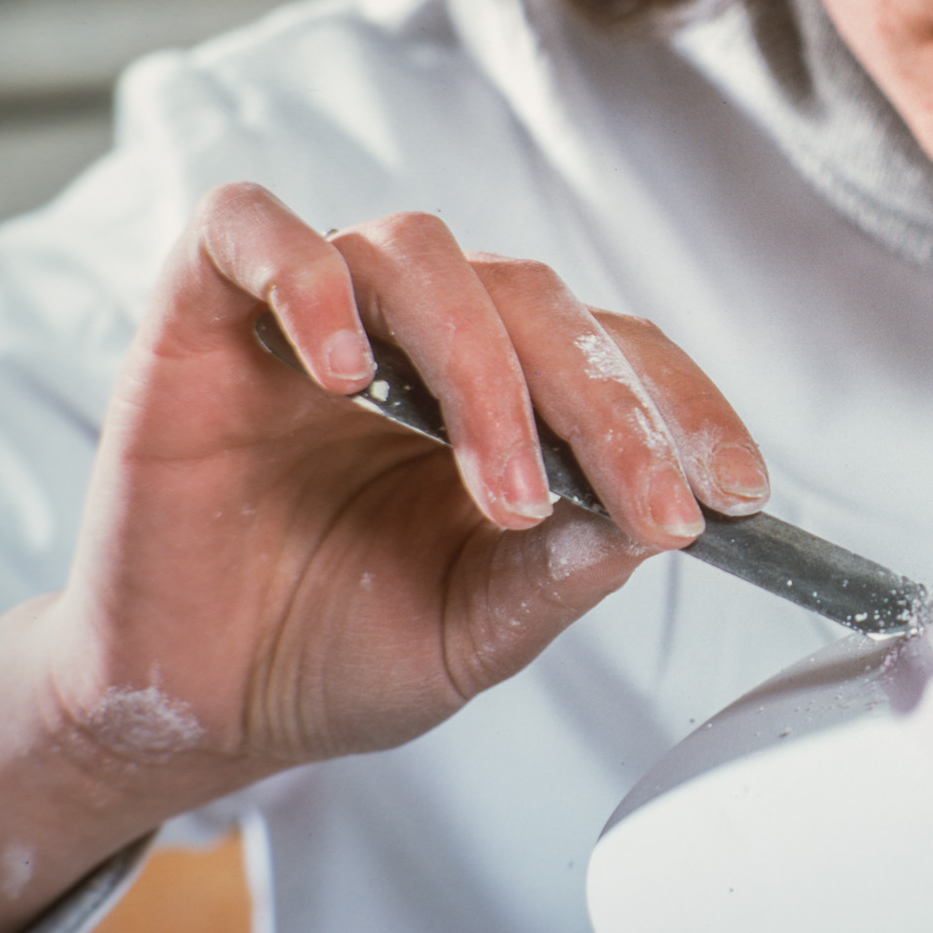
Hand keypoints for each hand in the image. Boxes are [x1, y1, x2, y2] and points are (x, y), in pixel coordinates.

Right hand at [0, 183, 768, 932]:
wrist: (193, 702)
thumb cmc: (336, 651)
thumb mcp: (476, 631)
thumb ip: (560, 573)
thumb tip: (654, 521)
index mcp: (507, 395)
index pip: (615, 350)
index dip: (681, 406)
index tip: (738, 491)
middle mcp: (423, 335)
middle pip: (537, 301)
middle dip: (608, 406)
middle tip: (645, 506)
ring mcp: (316, 315)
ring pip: (422, 255)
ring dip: (486, 368)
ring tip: (507, 491)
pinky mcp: (203, 309)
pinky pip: (252, 230)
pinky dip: (309, 280)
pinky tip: (348, 374)